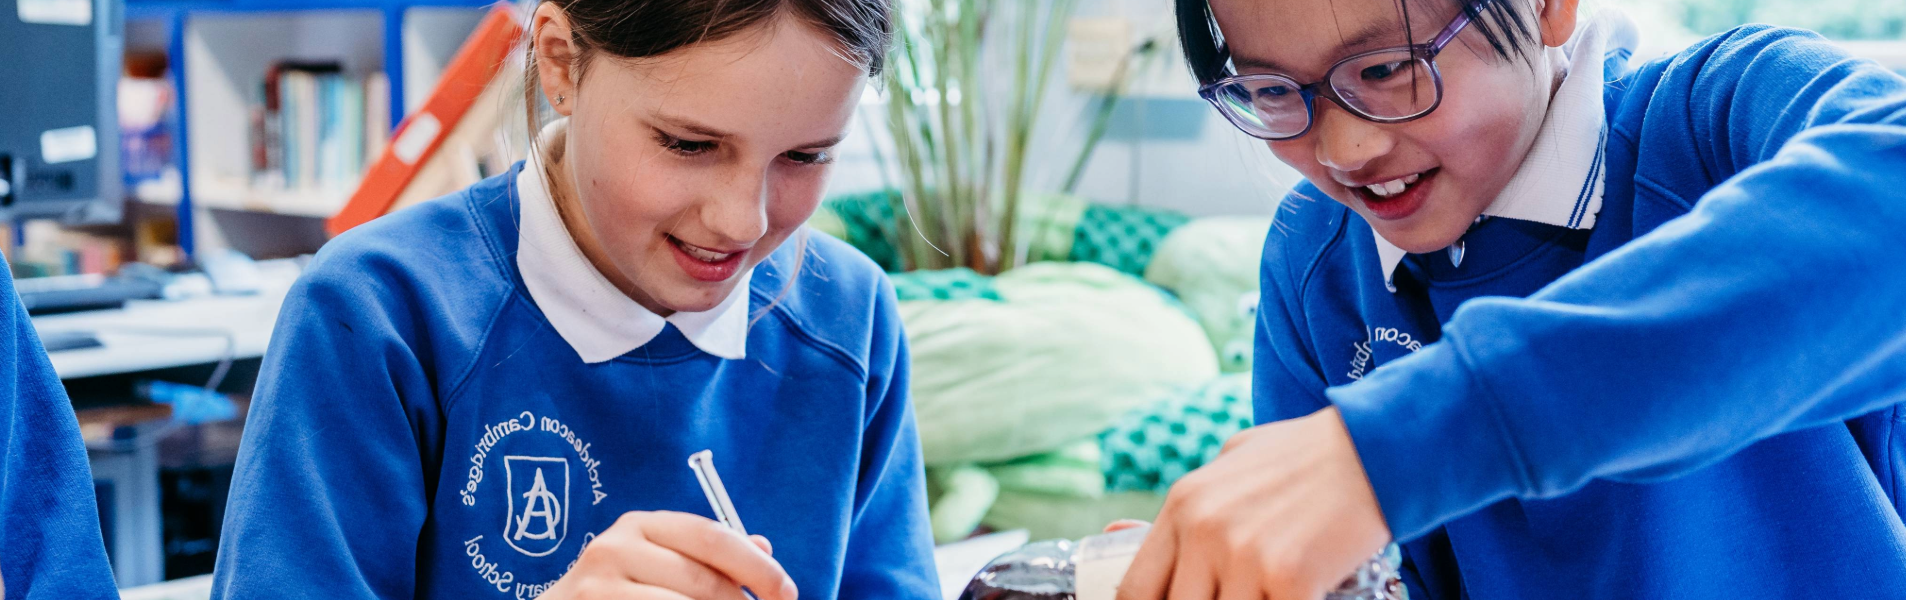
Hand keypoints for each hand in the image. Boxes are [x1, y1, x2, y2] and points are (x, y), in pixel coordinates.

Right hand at [539, 511, 794, 599]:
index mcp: (641, 524)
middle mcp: (614, 548)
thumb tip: (764, 549)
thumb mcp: (660, 564)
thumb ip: (707, 557)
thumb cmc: (620, 592)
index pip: (712, 536)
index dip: (757, 567)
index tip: (787, 593)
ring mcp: (597, 587)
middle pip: (702, 580)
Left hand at [1115, 407, 1389, 599]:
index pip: (1137, 588)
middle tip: (1235, 596)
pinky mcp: (1290, 577)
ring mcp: (1246, 555)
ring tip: (1267, 591)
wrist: (1374, 448)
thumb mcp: (1232, 463)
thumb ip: (1187, 505)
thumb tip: (1123, 532)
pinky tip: (1302, 594)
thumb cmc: (1305, 457)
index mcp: (1184, 503)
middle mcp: (1205, 530)